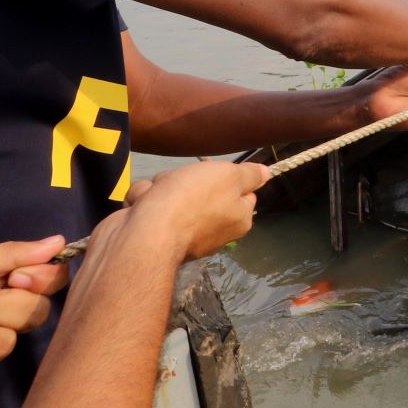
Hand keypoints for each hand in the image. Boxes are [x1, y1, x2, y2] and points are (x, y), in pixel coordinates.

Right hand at [120, 159, 270, 260]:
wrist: (145, 234)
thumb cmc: (192, 200)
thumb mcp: (228, 177)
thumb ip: (248, 174)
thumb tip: (265, 173)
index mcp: (237, 219)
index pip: (242, 192)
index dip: (227, 177)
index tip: (214, 174)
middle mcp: (212, 230)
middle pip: (201, 188)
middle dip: (184, 179)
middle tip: (180, 183)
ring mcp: (181, 233)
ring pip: (171, 192)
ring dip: (160, 187)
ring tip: (156, 196)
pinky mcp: (153, 233)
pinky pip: (149, 205)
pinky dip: (143, 201)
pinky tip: (141, 206)